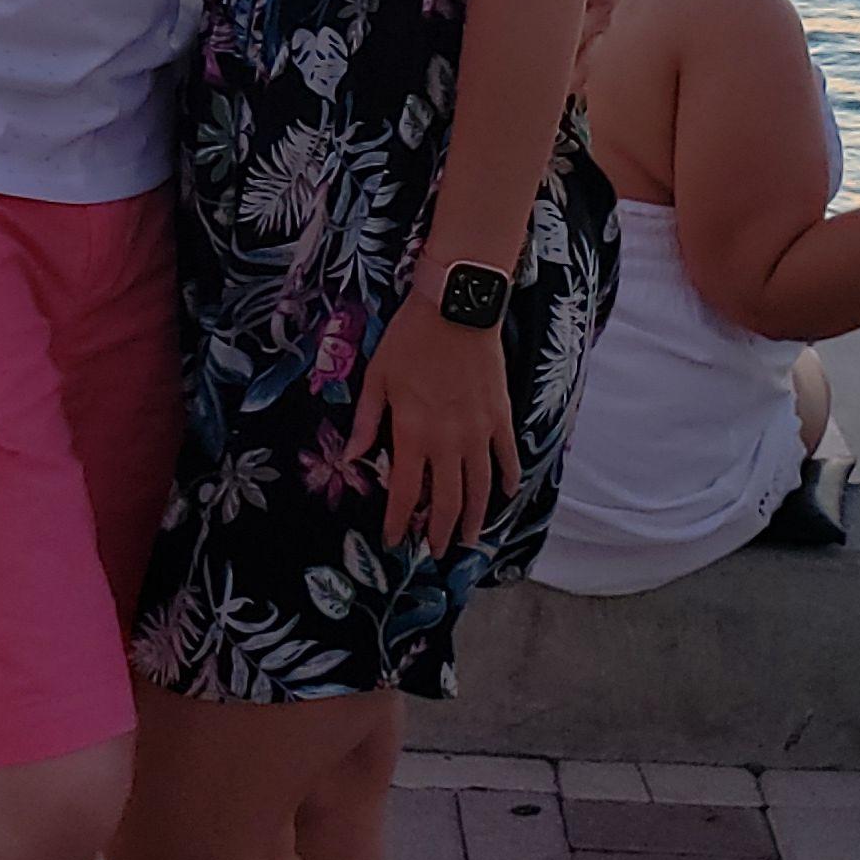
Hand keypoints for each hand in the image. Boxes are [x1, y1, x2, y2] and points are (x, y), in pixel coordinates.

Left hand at [350, 294, 517, 557]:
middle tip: (436, 552)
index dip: (397, 522)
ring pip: (479, 488)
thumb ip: (366, 421)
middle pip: (446, 501)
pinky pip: (507, 457)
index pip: (403, 493)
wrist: (457, 307)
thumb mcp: (377, 377)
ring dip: (474, 518)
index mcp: (412, 434)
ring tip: (469, 539)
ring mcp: (479, 432)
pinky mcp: (501, 416)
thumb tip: (351, 458)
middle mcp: (448, 442)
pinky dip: (507, 478)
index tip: (393, 541)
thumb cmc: (410, 339)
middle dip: (439, 532)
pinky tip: (505, 493)